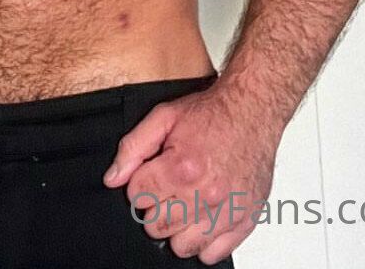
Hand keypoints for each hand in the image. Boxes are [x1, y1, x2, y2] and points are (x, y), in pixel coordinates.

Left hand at [103, 86, 278, 262]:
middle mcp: (205, 194)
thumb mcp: (164, 116)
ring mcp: (227, 211)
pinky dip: (204, 241)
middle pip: (156, 225)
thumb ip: (133, 147)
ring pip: (181, 246)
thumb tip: (113, 178)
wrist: (252, 110)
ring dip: (177, 227)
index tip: (149, 175)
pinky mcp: (245, 221)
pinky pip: (213, 254)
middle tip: (165, 188)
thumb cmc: (212, 113)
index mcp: (182, 167)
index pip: (138, 197)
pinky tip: (203, 216)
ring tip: (184, 203)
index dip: (139, 184)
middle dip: (154, 207)